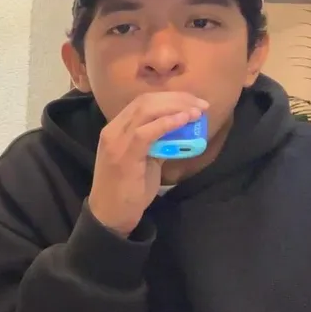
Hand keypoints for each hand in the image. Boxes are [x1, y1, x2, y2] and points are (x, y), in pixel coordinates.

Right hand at [88, 92, 207, 235]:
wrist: (110, 215)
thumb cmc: (127, 190)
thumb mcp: (144, 161)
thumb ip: (157, 144)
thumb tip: (180, 132)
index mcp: (116, 129)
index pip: (142, 102)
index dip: (170, 97)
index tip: (193, 101)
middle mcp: (113, 130)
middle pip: (146, 101)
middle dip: (177, 98)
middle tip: (201, 104)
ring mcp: (116, 141)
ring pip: (146, 111)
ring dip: (175, 107)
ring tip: (196, 111)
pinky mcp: (124, 155)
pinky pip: (146, 132)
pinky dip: (167, 123)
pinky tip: (184, 120)